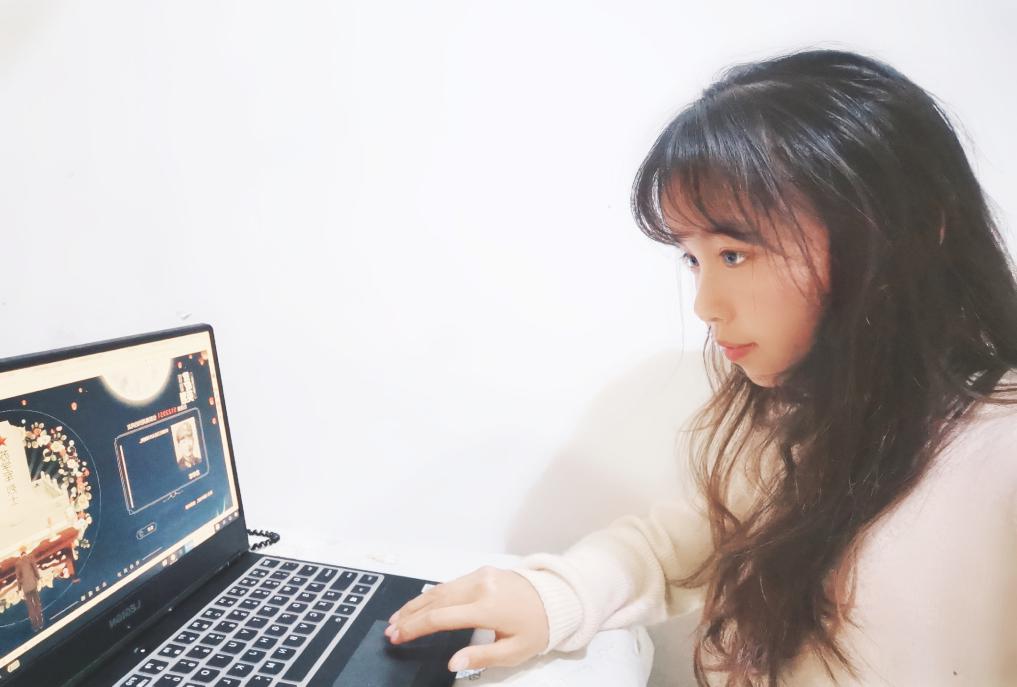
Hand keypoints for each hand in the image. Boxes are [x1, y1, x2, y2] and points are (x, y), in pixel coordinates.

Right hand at [383, 566, 549, 672]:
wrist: (556, 599)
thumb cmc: (536, 627)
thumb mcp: (513, 651)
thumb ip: (480, 657)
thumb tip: (453, 663)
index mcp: (487, 607)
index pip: (441, 617)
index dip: (415, 628)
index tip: (398, 638)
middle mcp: (480, 586)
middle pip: (434, 600)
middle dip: (409, 616)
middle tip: (390, 630)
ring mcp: (481, 575)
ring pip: (440, 589)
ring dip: (416, 603)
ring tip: (398, 618)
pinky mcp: (482, 572)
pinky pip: (451, 583)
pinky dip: (432, 594)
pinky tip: (420, 604)